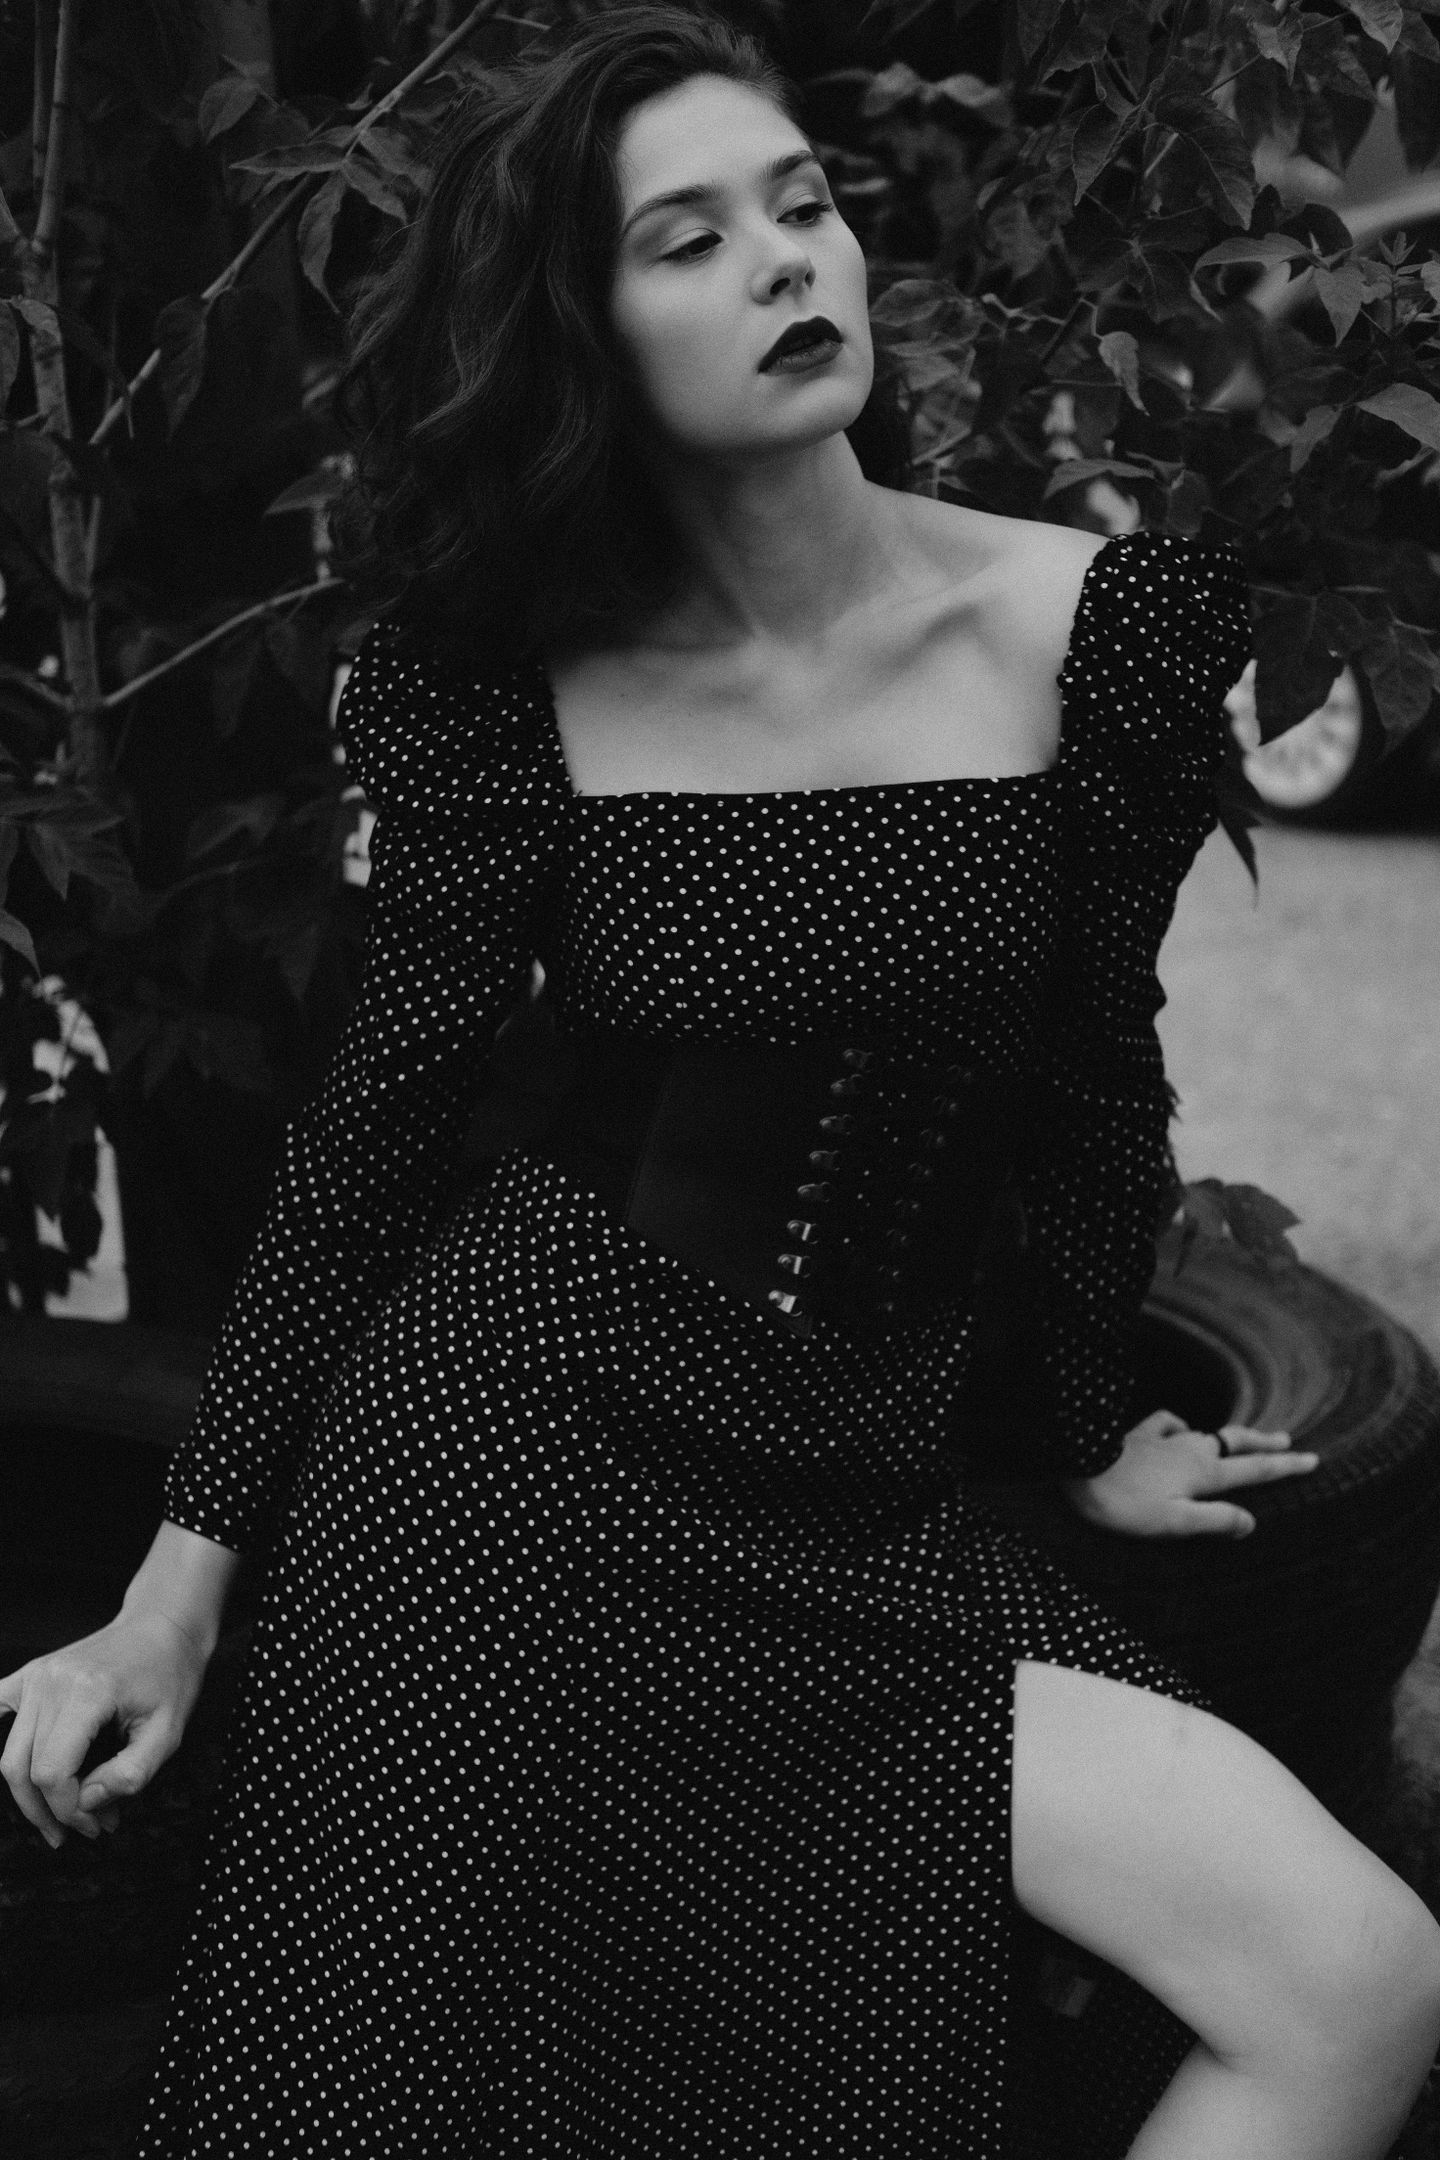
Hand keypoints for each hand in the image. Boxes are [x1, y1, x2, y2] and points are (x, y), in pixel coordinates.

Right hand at [0, 1611, 207, 1850]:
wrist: (162, 1628)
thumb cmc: (169, 1676)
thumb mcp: (168, 1732)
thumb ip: (129, 1775)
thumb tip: (86, 1802)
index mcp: (88, 1692)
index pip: (53, 1773)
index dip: (69, 1810)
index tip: (99, 1823)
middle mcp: (52, 1681)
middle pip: (25, 1769)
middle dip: (52, 1810)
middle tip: (88, 1827)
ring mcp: (36, 1676)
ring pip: (10, 1755)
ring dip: (30, 1795)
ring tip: (62, 1815)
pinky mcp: (30, 1675)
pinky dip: (2, 1749)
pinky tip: (16, 1775)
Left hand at [1062, 1409, 1318, 1539]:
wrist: (1078, 1469)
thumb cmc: (1126, 1504)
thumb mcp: (1175, 1522)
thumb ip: (1215, 1520)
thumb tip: (1251, 1521)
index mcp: (1204, 1473)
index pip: (1255, 1470)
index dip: (1286, 1467)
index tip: (1314, 1461)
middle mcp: (1191, 1449)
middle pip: (1238, 1443)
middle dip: (1265, 1443)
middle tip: (1290, 1442)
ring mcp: (1165, 1438)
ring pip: (1208, 1432)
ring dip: (1230, 1435)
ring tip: (1244, 1436)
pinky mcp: (1139, 1436)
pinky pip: (1168, 1423)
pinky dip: (1181, 1425)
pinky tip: (1180, 1428)